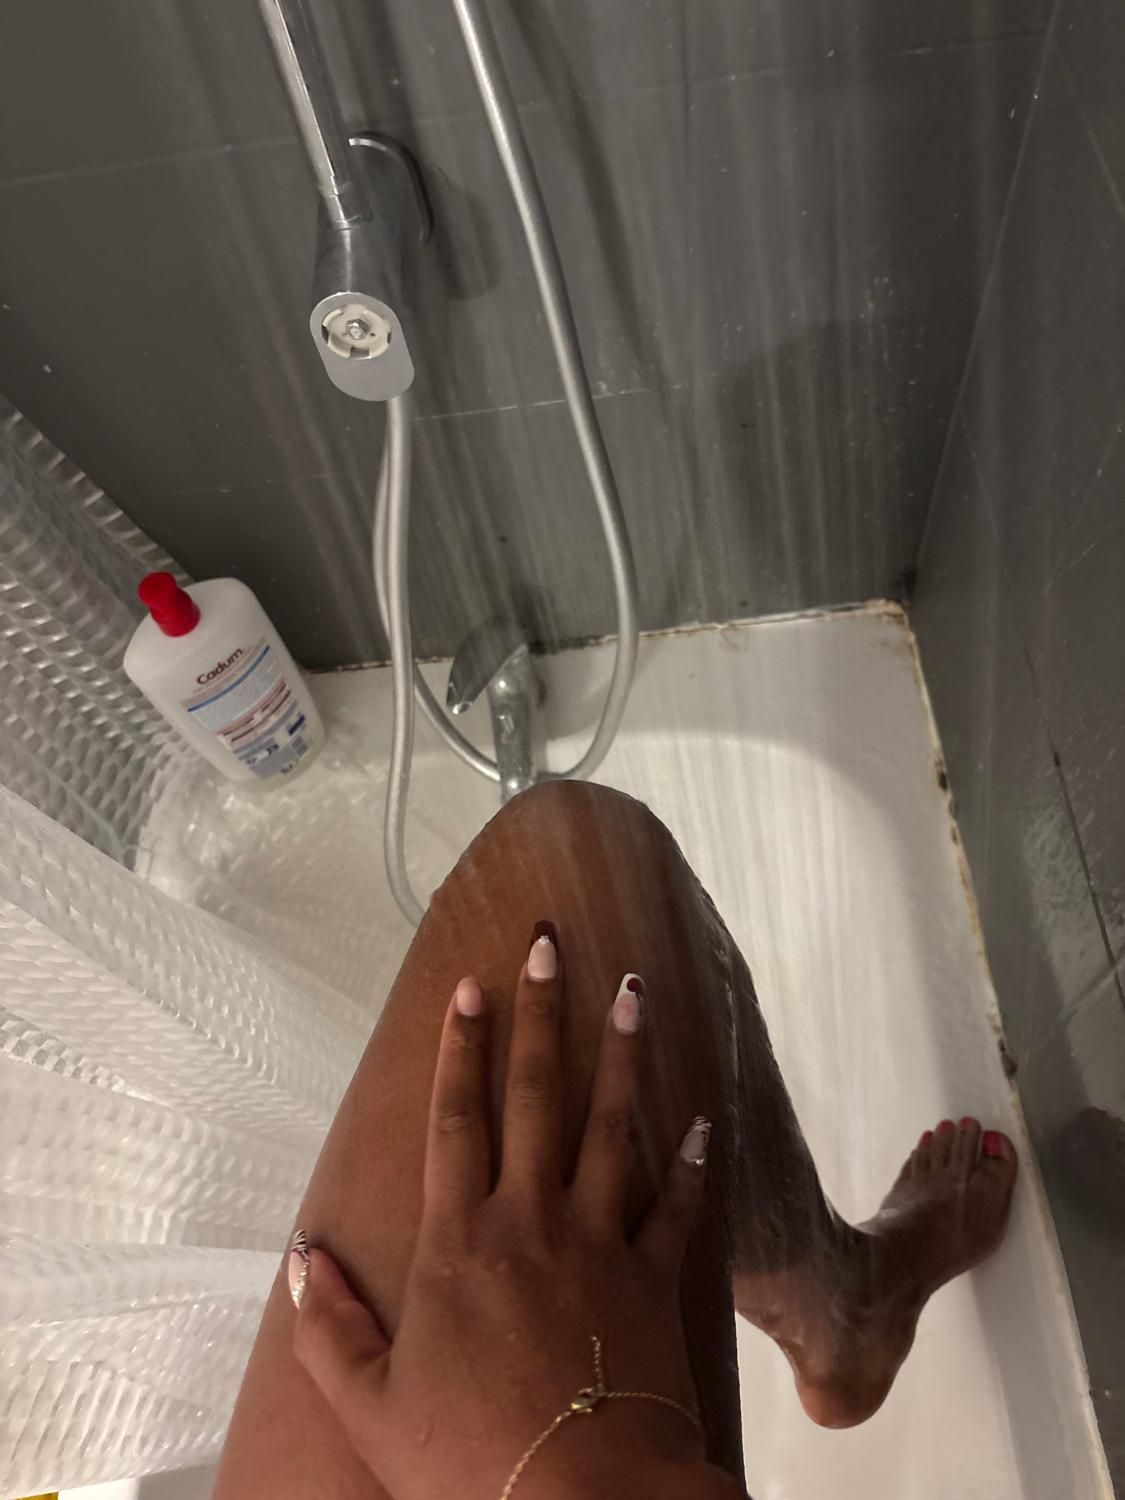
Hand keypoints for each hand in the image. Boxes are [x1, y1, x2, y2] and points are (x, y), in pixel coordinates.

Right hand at [288, 935, 717, 1499]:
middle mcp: (529, 1221)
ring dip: (620, 1054)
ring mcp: (598, 1242)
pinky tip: (699, 1118)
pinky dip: (688, 1161)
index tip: (469, 985)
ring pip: (610, 1126)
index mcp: (458, 1243)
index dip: (459, 1047)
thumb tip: (298, 1256)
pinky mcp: (652, 1278)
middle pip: (535, 1096)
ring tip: (630, 991)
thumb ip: (329, 1328)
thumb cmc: (471, 1462)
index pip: (455, 1119)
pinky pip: (675, 1205)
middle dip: (540, 1016)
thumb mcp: (371, 1405)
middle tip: (551, 946)